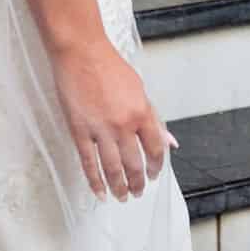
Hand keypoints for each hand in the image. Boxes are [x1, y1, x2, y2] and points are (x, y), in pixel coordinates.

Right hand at [52, 40, 174, 202]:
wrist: (82, 53)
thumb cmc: (110, 67)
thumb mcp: (140, 89)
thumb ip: (153, 117)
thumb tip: (169, 140)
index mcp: (142, 112)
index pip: (155, 148)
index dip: (157, 165)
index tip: (155, 174)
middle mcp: (123, 124)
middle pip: (134, 163)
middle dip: (138, 182)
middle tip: (138, 192)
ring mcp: (100, 129)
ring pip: (113, 168)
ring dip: (119, 187)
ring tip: (122, 197)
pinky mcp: (79, 132)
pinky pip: (88, 163)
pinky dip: (95, 181)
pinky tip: (100, 192)